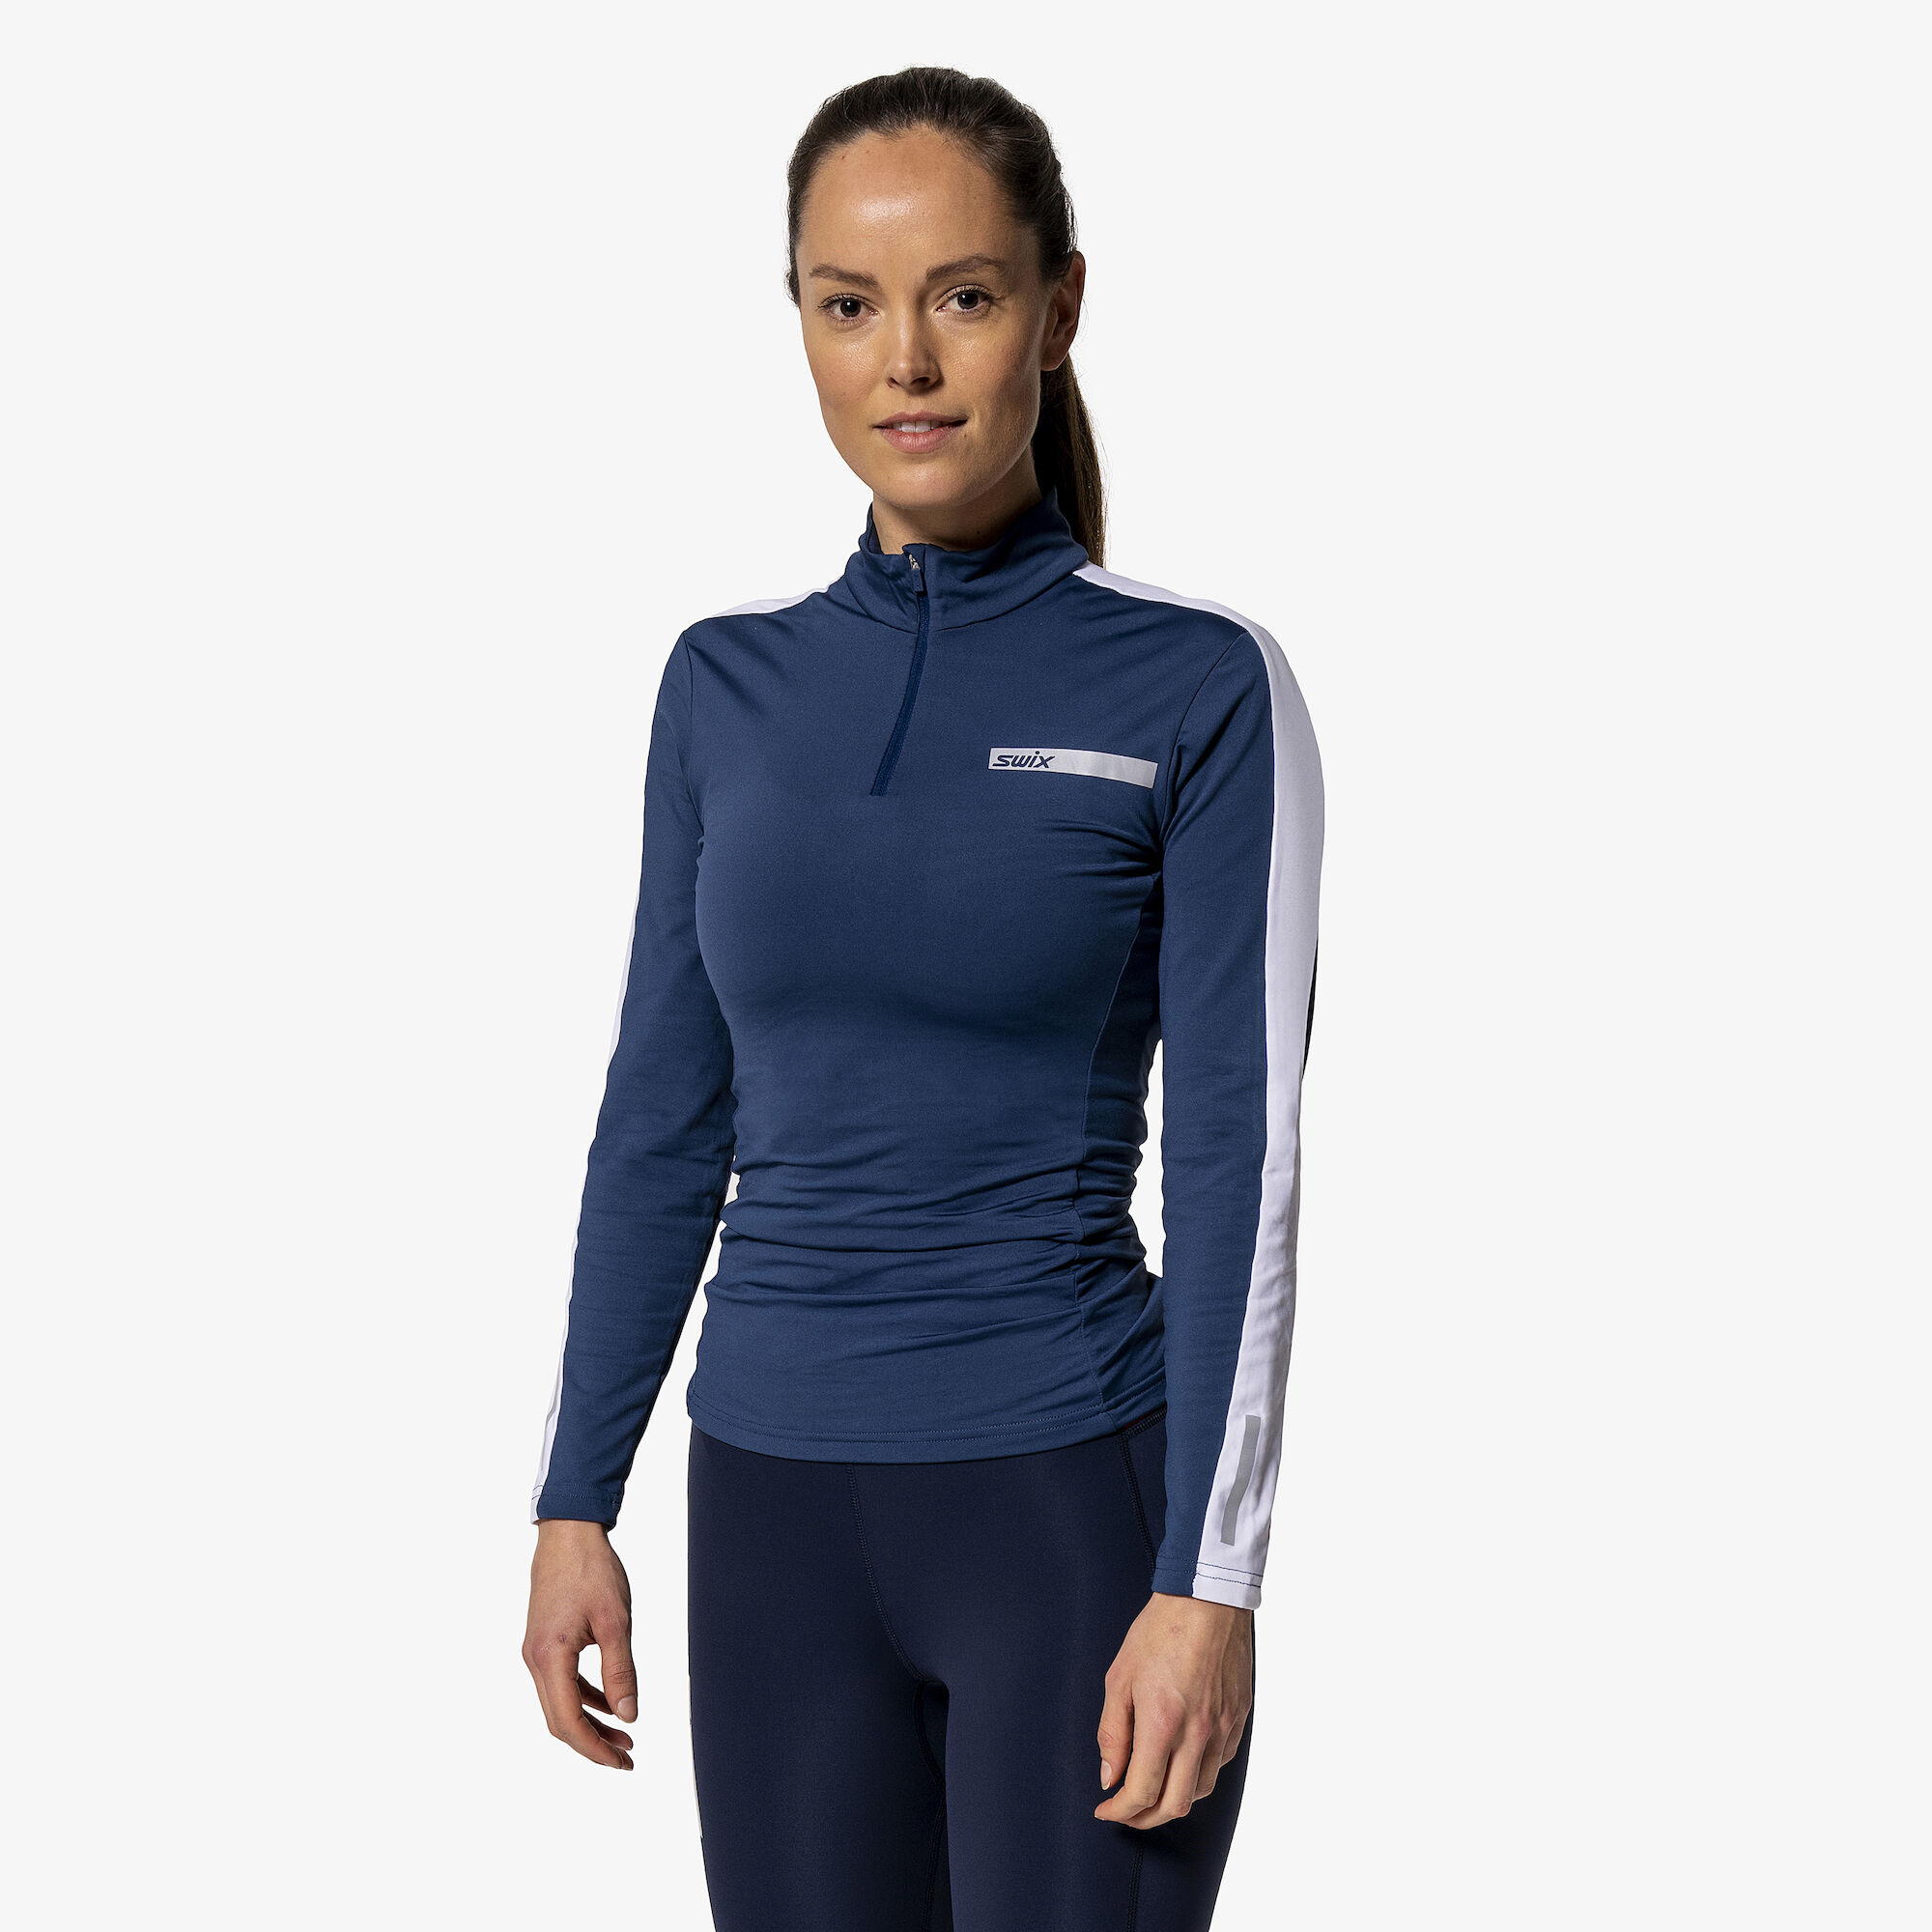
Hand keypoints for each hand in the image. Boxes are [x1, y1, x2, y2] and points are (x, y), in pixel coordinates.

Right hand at [523, 1519, 637, 1769]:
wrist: (568, 1532)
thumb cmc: (592, 1570)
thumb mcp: (615, 1622)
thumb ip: (621, 1671)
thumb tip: (629, 1716)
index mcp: (549, 1657)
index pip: (567, 1722)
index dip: (595, 1749)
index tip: (623, 1762)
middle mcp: (535, 1659)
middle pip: (560, 1720)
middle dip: (593, 1743)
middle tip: (627, 1757)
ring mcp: (536, 1651)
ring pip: (560, 1703)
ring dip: (590, 1722)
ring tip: (625, 1735)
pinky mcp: (544, 1641)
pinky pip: (562, 1682)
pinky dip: (585, 1698)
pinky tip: (610, 1704)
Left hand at [1094, 1591, 1252, 1827]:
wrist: (1205, 1599)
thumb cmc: (1158, 1631)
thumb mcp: (1119, 1677)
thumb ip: (1112, 1732)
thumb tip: (1110, 1775)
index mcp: (1162, 1723)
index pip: (1141, 1792)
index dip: (1119, 1811)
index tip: (1105, 1810)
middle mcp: (1197, 1734)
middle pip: (1175, 1805)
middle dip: (1145, 1818)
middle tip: (1127, 1812)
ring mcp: (1222, 1727)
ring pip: (1201, 1790)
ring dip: (1174, 1801)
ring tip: (1153, 1792)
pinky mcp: (1238, 1717)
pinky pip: (1220, 1764)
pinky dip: (1198, 1776)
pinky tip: (1182, 1765)